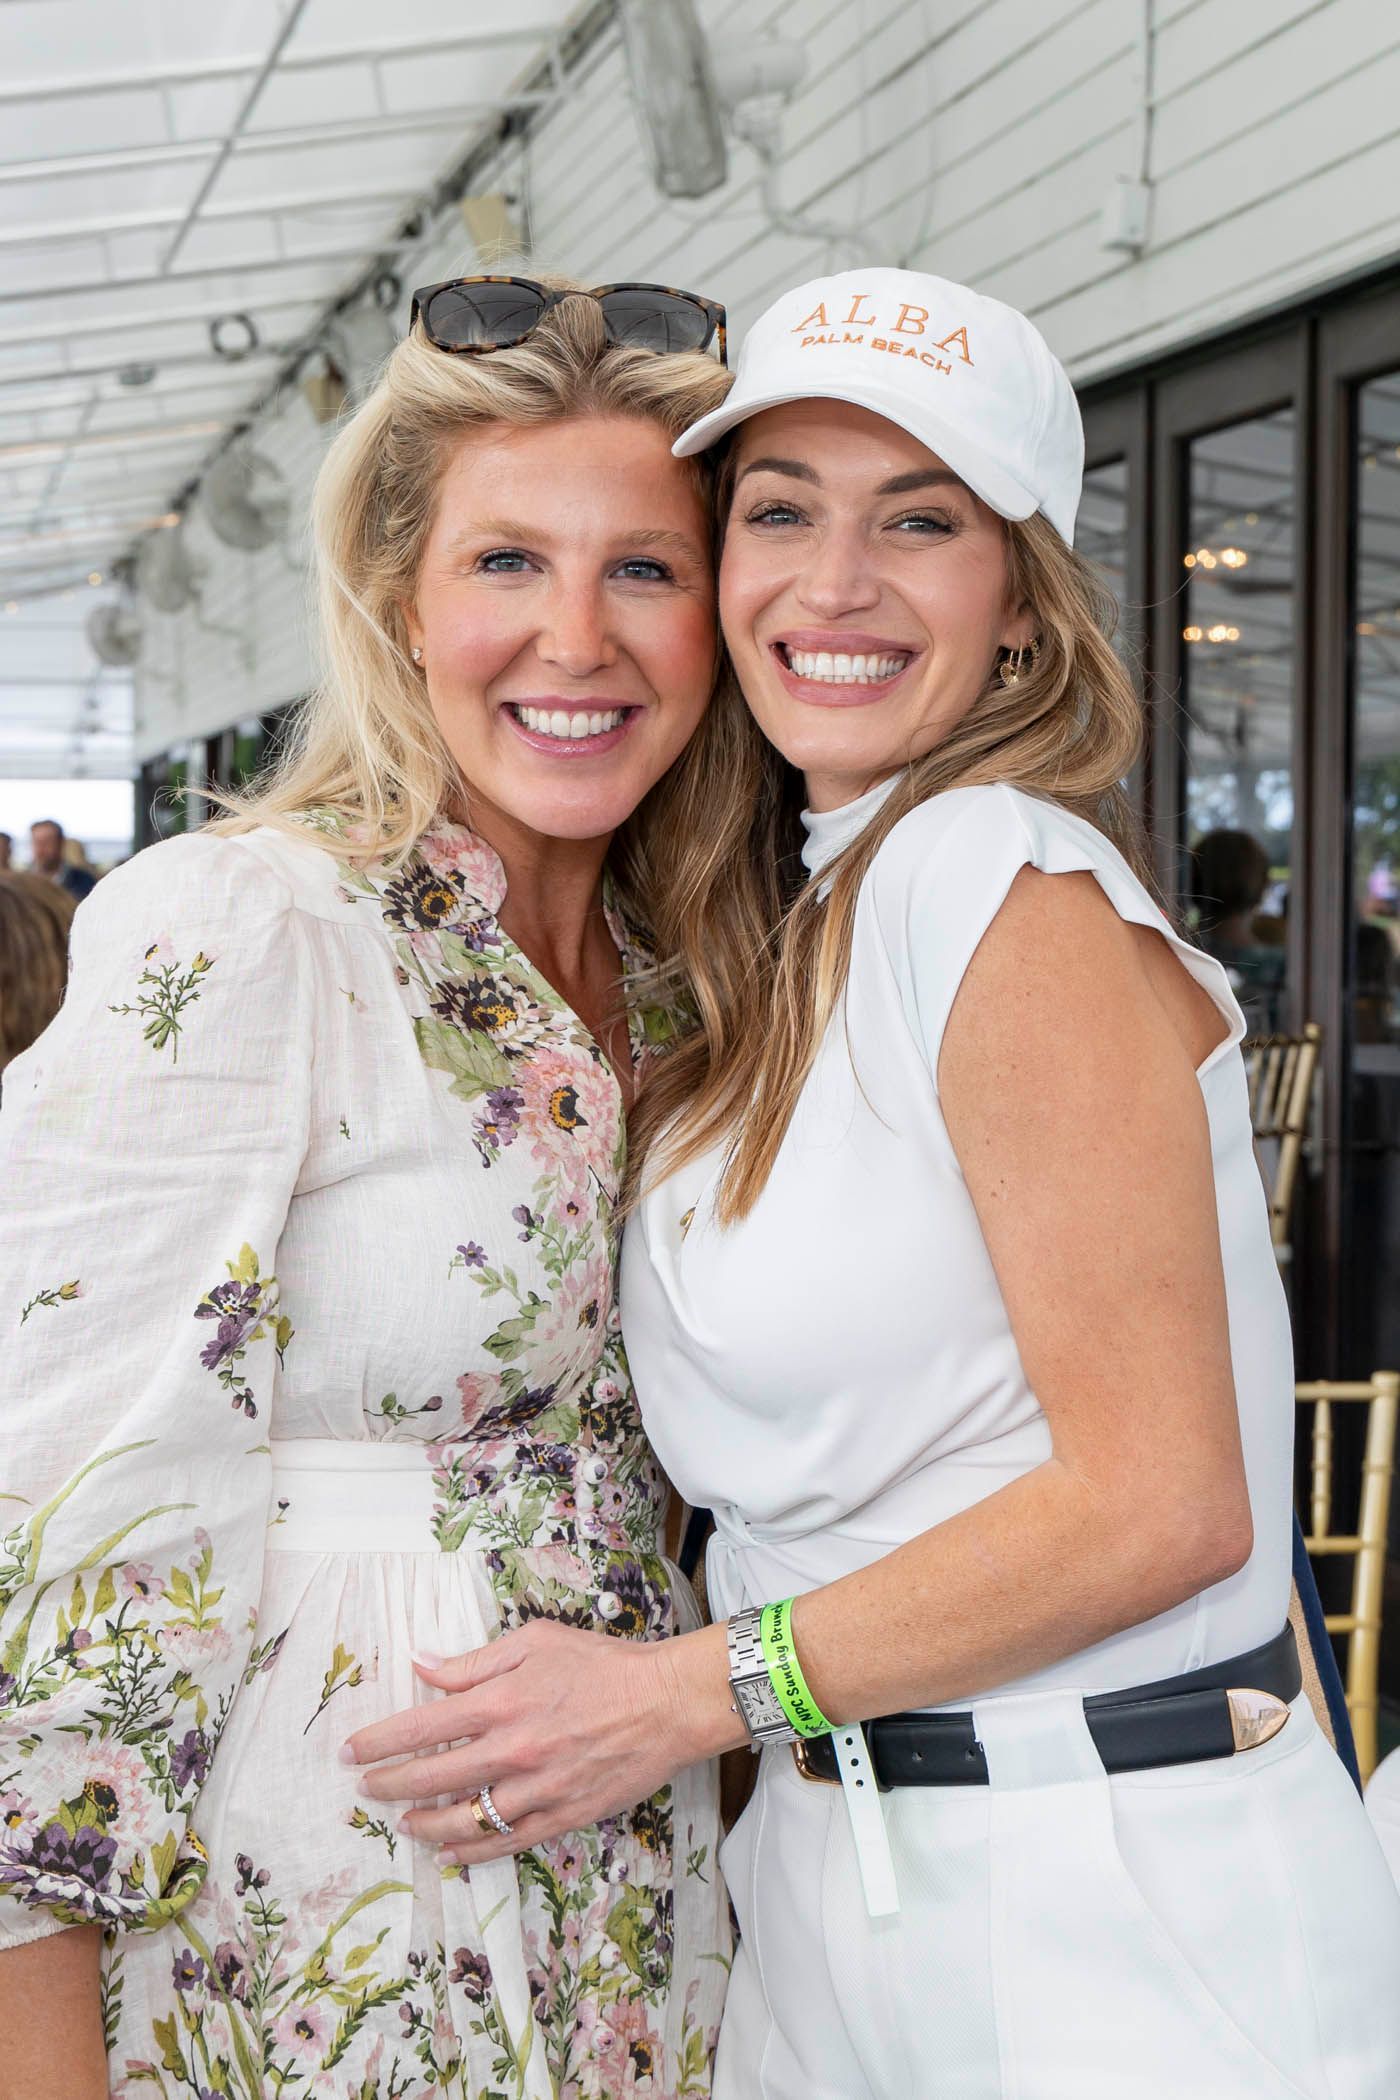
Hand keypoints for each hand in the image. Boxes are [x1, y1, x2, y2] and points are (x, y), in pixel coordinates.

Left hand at [340, 1619, 726, 1862]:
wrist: (666, 1703)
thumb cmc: (603, 1664)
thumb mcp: (536, 1642)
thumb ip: (476, 1661)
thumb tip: (424, 1665)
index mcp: (501, 1702)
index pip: (422, 1727)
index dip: (379, 1742)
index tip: (351, 1751)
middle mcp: (511, 1750)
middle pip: (432, 1777)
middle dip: (389, 1783)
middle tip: (365, 1788)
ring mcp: (536, 1789)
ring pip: (463, 1819)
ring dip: (424, 1824)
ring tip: (403, 1821)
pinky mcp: (561, 1816)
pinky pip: (504, 1844)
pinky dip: (471, 1854)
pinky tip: (448, 1855)